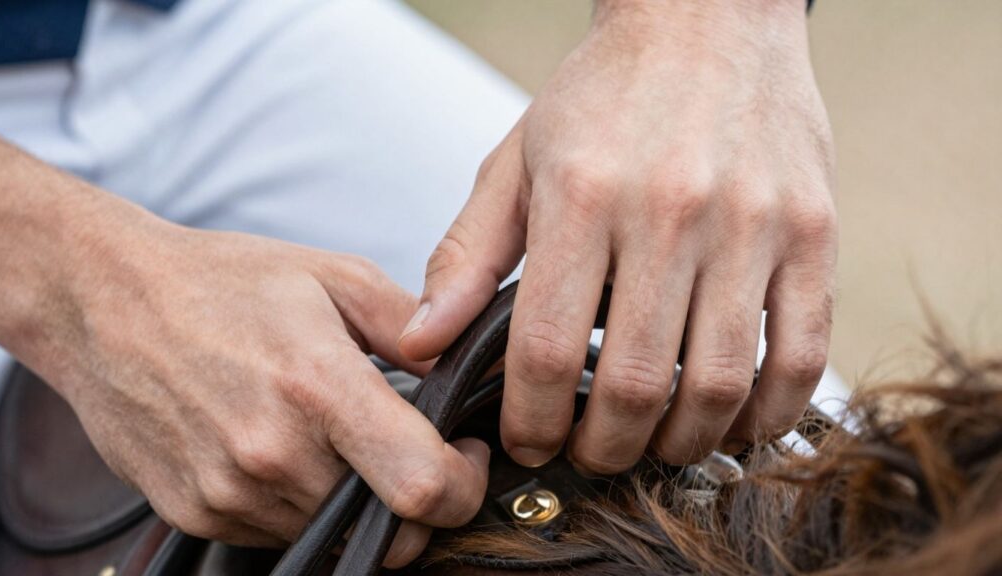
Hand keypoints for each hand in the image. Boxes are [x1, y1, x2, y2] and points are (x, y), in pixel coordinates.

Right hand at [0, 202, 487, 565]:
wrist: (104, 299)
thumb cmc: (220, 281)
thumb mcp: (333, 277)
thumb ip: (412, 326)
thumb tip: (466, 362)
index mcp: (318, 386)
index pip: (422, 487)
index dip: (464, 487)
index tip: (466, 458)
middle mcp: (272, 451)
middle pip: (386, 526)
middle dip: (416, 498)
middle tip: (409, 450)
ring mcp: (228, 490)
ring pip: (333, 532)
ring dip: (355, 500)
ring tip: (335, 437)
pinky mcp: (195, 512)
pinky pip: (277, 533)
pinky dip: (301, 505)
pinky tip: (287, 450)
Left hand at [399, 0, 835, 469]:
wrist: (708, 18)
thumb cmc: (605, 94)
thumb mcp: (516, 161)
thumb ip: (466, 257)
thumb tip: (422, 342)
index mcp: (582, 195)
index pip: (548, 349)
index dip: (534, 420)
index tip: (531, 442)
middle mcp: (670, 211)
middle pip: (636, 383)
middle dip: (605, 447)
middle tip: (593, 452)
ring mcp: (752, 223)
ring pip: (720, 383)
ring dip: (682, 443)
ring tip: (655, 444)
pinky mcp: (813, 231)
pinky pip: (802, 353)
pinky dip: (770, 412)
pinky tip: (736, 423)